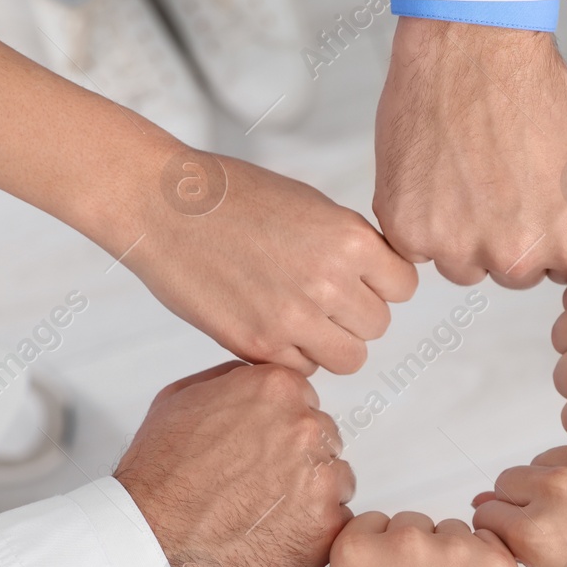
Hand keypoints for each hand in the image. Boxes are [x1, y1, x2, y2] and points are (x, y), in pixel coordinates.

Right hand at [115, 362, 353, 566]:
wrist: (152, 542)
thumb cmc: (159, 478)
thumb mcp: (180, 399)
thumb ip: (231, 380)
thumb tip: (255, 380)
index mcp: (277, 390)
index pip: (304, 401)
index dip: (281, 428)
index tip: (262, 449)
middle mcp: (306, 428)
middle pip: (323, 440)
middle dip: (298, 460)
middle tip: (258, 485)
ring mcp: (321, 479)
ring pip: (336, 481)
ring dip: (311, 495)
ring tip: (265, 513)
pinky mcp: (327, 526)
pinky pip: (338, 524)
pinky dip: (314, 533)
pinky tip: (276, 536)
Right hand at [128, 153, 417, 374]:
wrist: (163, 206)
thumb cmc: (232, 196)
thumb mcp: (310, 205)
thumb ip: (349, 244)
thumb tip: (378, 278)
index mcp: (349, 238)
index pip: (403, 286)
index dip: (383, 282)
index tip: (359, 276)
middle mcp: (328, 282)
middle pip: (377, 325)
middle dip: (355, 313)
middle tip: (322, 295)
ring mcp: (292, 318)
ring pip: (349, 357)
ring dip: (332, 341)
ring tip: (302, 316)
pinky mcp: (257, 344)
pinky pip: (304, 369)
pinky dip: (294, 355)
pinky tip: (271, 325)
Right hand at [318, 512, 523, 566]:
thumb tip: (360, 548)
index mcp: (355, 553)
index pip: (371, 523)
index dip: (383, 553)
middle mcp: (403, 543)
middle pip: (412, 523)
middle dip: (417, 555)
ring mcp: (453, 550)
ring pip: (452, 532)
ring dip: (452, 558)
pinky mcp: (496, 563)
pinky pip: (489, 542)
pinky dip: (485, 565)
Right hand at [373, 18, 566, 287]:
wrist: (475, 46)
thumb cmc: (531, 87)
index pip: (560, 272)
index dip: (543, 236)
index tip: (530, 208)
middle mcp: (517, 255)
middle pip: (510, 273)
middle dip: (502, 237)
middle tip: (492, 182)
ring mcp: (459, 247)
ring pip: (460, 265)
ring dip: (458, 232)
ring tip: (461, 174)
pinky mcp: (410, 231)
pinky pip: (415, 247)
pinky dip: (418, 216)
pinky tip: (432, 174)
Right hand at [471, 423, 566, 566]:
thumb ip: (528, 557)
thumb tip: (495, 520)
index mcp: (536, 534)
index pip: (486, 516)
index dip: (503, 531)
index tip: (524, 539)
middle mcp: (555, 489)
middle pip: (508, 482)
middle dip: (524, 503)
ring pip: (545, 459)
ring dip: (559, 479)